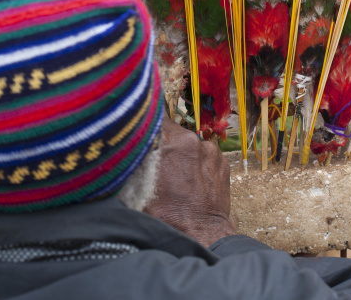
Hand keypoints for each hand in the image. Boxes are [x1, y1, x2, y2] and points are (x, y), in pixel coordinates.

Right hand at [144, 117, 235, 246]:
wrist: (200, 234)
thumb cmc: (165, 214)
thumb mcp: (138, 184)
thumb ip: (135, 157)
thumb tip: (128, 143)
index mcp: (169, 141)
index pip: (155, 116)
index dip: (147, 122)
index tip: (142, 129)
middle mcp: (191, 139)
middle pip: (172, 130)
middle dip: (164, 141)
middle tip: (157, 159)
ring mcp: (210, 149)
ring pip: (189, 142)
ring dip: (182, 152)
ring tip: (176, 175)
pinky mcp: (222, 160)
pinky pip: (204, 154)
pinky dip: (197, 161)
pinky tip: (191, 180)